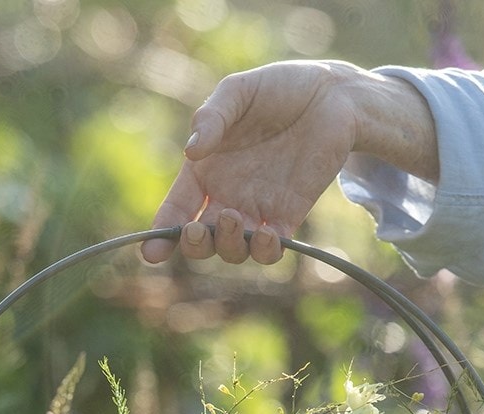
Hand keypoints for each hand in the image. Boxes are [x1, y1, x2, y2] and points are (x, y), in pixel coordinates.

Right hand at [141, 60, 437, 265]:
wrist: (332, 97)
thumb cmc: (279, 90)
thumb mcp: (239, 93)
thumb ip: (213, 118)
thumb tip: (192, 151)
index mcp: (205, 171)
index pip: (176, 209)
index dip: (161, 234)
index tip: (151, 253)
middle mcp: (227, 197)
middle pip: (202, 241)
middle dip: (194, 245)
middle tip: (196, 230)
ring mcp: (257, 211)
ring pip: (234, 250)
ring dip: (229, 246)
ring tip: (235, 219)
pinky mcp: (288, 217)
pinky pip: (271, 250)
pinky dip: (265, 250)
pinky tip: (267, 234)